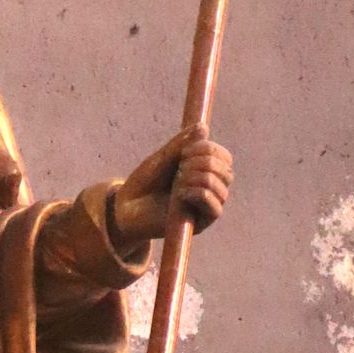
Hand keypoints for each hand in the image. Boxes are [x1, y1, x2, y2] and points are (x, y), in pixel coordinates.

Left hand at [112, 124, 233, 249]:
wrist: (126, 208)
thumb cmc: (144, 182)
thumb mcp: (162, 158)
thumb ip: (181, 144)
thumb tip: (204, 128)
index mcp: (203, 171)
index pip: (224, 158)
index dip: (211, 149)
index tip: (186, 149)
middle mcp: (209, 189)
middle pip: (227, 172)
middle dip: (205, 163)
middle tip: (181, 165)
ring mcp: (205, 208)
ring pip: (222, 190)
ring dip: (199, 178)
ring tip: (178, 180)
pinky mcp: (199, 224)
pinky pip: (216, 210)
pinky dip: (199, 195)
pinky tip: (180, 193)